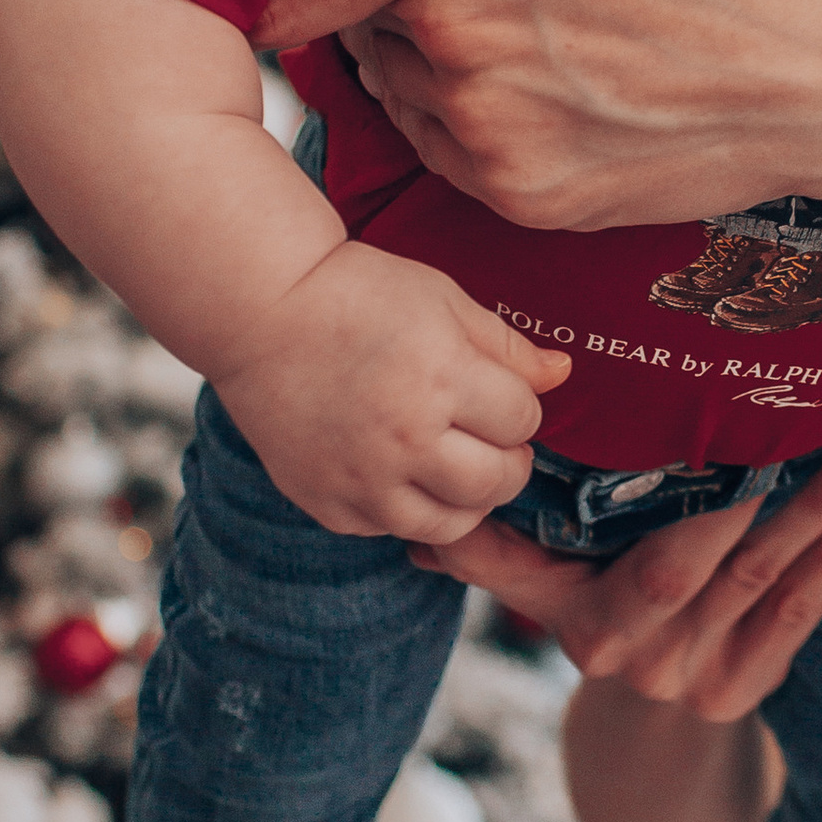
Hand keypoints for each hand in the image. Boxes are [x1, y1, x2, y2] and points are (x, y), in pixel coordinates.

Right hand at [212, 239, 566, 537]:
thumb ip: (506, 345)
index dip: (518, 407)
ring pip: (451, 523)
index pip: (522, 420)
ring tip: (454, 463)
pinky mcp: (328, 503)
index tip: (497, 395)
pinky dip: (406, 507)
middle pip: (497, 481)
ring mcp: (363, 479)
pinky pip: (391, 529)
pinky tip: (398, 470)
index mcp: (441, 377)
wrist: (260, 310)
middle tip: (491, 438)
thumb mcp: (442, 299)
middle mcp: (404, 438)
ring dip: (467, 497)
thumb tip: (562, 374)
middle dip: (509, 460)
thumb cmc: (355, 292)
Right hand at [412, 441, 821, 715]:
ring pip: (769, 589)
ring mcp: (701, 677)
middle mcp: (645, 656)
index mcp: (589, 624)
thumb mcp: (538, 593)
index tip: (738, 450)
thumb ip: (491, 556)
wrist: (640, 735)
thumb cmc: (589, 618)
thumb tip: (417, 526)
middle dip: (787, 505)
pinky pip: (798, 622)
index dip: (704, 519)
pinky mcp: (749, 687)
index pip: (648, 567)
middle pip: (719, 571)